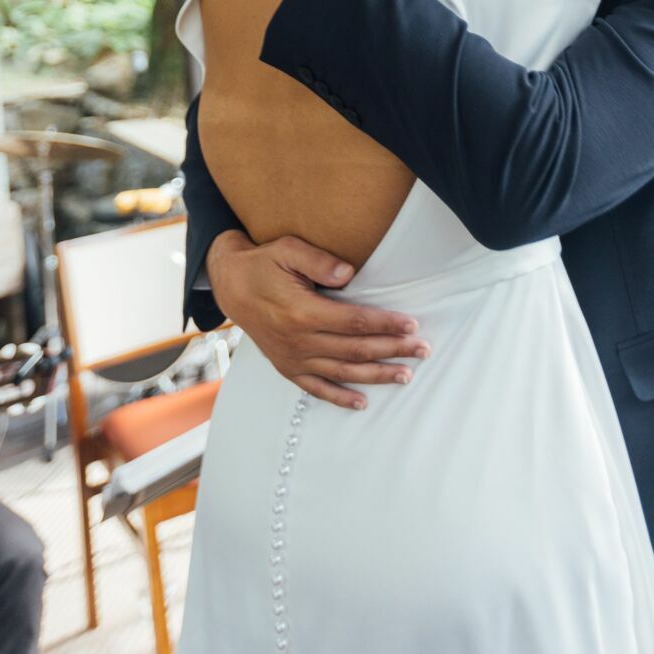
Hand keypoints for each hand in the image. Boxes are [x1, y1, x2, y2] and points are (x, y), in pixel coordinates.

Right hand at [206, 231, 429, 410]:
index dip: (385, 323)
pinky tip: (362, 403)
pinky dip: (339, 398)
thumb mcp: (287, 250)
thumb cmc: (263, 264)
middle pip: (355, 349)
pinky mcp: (286, 367)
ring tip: (405, 375)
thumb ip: (318, 261)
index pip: (354, 321)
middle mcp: (298, 340)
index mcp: (302, 312)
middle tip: (423, 350)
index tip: (412, 324)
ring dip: (376, 376)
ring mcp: (292, 358)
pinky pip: (315, 388)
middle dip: (392, 350)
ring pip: (342, 372)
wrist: (230, 285)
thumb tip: (349, 273)